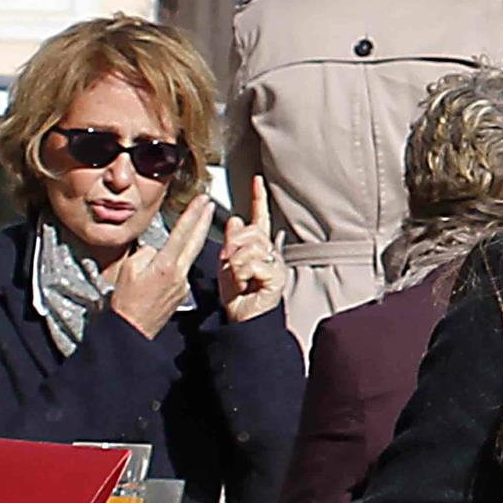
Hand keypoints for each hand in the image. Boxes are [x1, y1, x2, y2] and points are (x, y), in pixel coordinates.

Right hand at [110, 195, 213, 337]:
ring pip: (189, 256)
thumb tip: (155, 249)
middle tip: (209, 204)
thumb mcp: (129, 269)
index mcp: (166, 265)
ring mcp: (183, 285)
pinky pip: (181, 271)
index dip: (194, 213)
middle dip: (204, 220)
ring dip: (192, 240)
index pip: (183, 232)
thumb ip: (145, 253)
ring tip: (193, 225)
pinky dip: (178, 263)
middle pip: (195, 241)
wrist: (133, 330)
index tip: (203, 200)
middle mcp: (179, 274)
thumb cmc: (126, 303)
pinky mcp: (182, 294)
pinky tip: (167, 265)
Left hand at [218, 185, 284, 323]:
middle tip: (230, 265)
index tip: (256, 180)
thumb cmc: (237, 298)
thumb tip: (234, 219)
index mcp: (257, 247)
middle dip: (234, 246)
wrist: (243, 321)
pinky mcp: (276, 277)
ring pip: (251, 246)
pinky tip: (245, 284)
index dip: (258, 198)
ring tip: (238, 278)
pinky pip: (254, 263)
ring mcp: (275, 264)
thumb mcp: (226, 265)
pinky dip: (242, 274)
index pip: (259, 217)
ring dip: (236, 263)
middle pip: (251, 231)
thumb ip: (231, 242)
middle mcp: (270, 252)